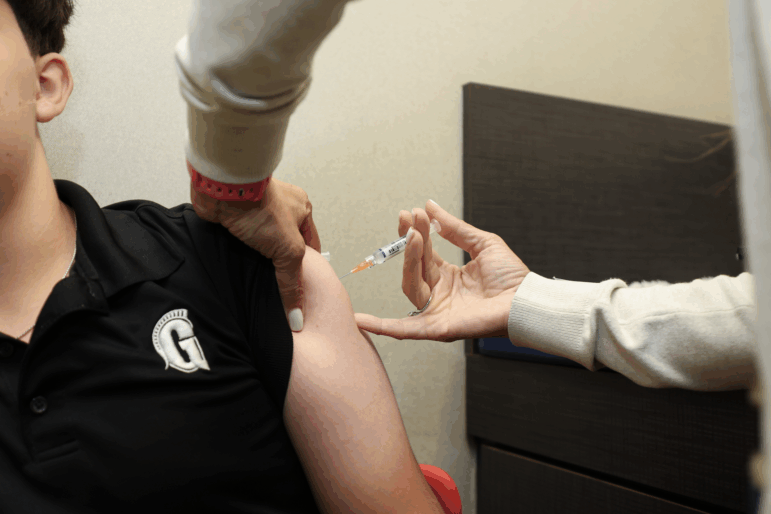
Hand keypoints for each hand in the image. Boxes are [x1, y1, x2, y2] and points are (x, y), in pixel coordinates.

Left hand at [190, 178, 320, 331]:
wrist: (223, 190)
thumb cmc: (260, 206)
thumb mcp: (288, 249)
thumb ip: (293, 282)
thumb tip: (297, 315)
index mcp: (302, 209)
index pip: (310, 247)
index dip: (308, 269)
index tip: (303, 291)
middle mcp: (281, 210)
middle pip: (286, 246)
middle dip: (282, 266)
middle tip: (280, 291)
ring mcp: (256, 214)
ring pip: (263, 246)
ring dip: (259, 262)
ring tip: (258, 284)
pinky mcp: (236, 219)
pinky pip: (243, 244)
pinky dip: (241, 256)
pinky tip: (240, 270)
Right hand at [354, 201, 529, 341]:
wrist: (526, 299)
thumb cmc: (512, 277)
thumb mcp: (481, 243)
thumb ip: (454, 227)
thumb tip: (431, 205)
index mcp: (448, 276)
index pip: (423, 254)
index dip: (415, 233)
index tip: (411, 213)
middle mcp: (439, 294)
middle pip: (414, 268)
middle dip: (410, 243)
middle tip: (410, 219)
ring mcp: (437, 311)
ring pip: (411, 286)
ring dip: (408, 261)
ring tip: (413, 237)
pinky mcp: (439, 327)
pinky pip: (407, 329)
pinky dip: (383, 327)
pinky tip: (361, 320)